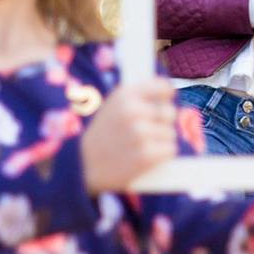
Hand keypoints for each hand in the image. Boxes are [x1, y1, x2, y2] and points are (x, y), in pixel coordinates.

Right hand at [81, 79, 176, 194]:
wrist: (83, 166)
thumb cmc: (103, 134)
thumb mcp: (113, 105)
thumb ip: (137, 96)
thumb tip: (168, 92)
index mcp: (125, 94)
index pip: (163, 87)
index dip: (165, 96)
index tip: (162, 103)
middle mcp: (132, 111)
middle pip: (169, 112)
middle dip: (163, 122)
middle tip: (150, 130)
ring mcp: (139, 133)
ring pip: (170, 133)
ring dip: (161, 141)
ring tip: (143, 145)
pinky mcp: (145, 156)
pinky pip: (170, 150)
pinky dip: (162, 155)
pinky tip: (148, 156)